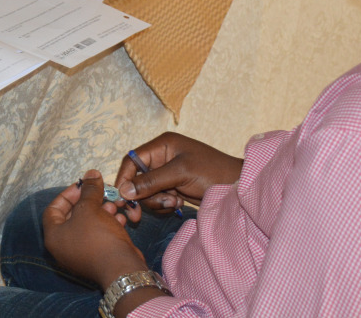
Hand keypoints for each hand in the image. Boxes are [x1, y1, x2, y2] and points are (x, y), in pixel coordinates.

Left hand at [43, 170, 145, 290]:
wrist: (122, 269)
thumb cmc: (98, 237)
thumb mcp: (90, 208)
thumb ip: (89, 189)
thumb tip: (91, 173)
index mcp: (53, 236)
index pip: (53, 209)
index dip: (68, 194)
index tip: (84, 185)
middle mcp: (63, 248)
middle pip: (73, 216)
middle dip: (89, 202)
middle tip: (102, 193)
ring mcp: (80, 255)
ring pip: (89, 226)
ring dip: (101, 212)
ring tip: (114, 205)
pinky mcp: (97, 259)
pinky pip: (99, 237)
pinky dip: (108, 226)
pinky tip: (120, 220)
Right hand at [116, 132, 242, 221]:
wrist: (238, 188)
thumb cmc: (213, 172)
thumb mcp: (180, 174)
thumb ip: (151, 181)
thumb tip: (124, 191)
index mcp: (162, 146)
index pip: (132, 160)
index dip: (124, 178)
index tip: (122, 198)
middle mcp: (162, 158)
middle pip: (137, 179)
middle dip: (143, 195)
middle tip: (141, 215)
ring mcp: (168, 174)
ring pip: (147, 192)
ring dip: (156, 202)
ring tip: (173, 204)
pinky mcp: (174, 188)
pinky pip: (158, 199)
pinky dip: (164, 206)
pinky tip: (177, 205)